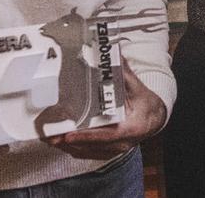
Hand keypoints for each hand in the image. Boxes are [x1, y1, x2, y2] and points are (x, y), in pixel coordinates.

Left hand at [44, 60, 166, 159]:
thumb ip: (123, 71)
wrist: (154, 118)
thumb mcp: (136, 86)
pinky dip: (74, 148)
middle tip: (51, 136)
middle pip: (93, 146)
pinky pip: (88, 153)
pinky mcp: (108, 151)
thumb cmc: (145, 103)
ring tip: (50, 138)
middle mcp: (123, 143)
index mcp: (131, 128)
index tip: (70, 135)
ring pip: (88, 152)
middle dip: (70, 142)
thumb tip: (113, 51)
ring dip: (68, 147)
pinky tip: (61, 142)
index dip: (88, 136)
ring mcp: (115, 150)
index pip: (108, 135)